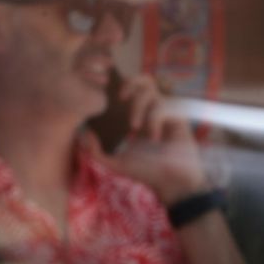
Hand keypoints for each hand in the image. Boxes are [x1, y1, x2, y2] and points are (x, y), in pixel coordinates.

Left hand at [108, 75, 209, 203]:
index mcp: (140, 117)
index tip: (112, 98)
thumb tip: (83, 134)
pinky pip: (162, 108)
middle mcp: (154, 111)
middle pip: (145, 79)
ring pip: (151, 92)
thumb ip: (96, 152)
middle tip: (121, 98)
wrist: (170, 184)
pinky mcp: (180, 118)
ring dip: (138, 107)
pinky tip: (154, 137)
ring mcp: (168, 113)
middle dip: (131, 83)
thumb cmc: (147, 172)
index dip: (122, 85)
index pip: (133, 89)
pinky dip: (154, 121)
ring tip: (134, 127)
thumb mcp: (115, 163)